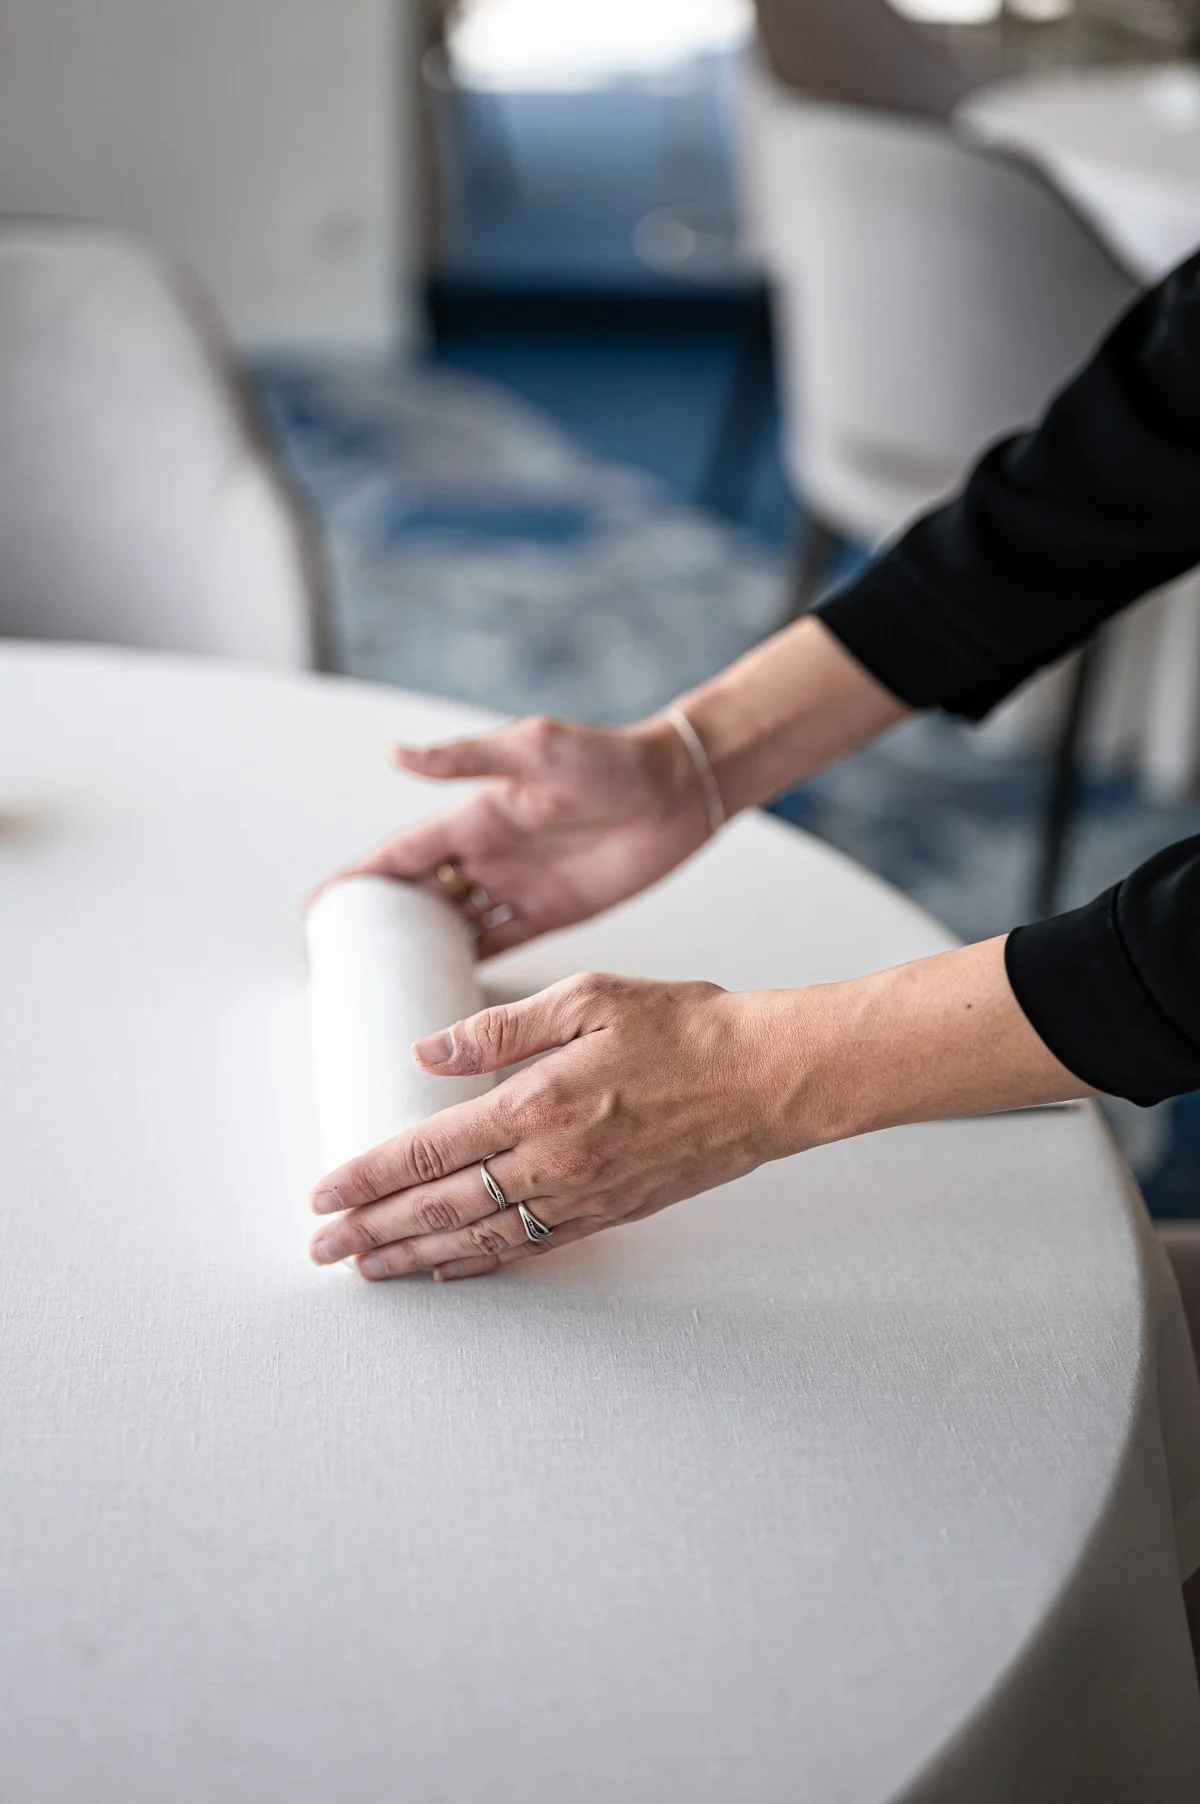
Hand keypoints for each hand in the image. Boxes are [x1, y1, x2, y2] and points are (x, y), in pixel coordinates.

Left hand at [307, 971, 808, 1280]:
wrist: (768, 1078)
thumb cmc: (686, 1027)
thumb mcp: (589, 997)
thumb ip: (499, 1028)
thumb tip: (425, 1053)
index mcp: (538, 1102)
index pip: (429, 1150)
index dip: (369, 1175)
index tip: (323, 1194)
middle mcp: (554, 1161)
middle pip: (442, 1207)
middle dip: (373, 1230)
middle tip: (323, 1249)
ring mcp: (584, 1195)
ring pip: (481, 1239)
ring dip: (417, 1257)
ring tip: (368, 1271)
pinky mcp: (612, 1211)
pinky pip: (531, 1247)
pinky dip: (481, 1263)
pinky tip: (449, 1269)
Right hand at [332, 715, 714, 958]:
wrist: (679, 790)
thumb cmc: (611, 759)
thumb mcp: (534, 749)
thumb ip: (467, 758)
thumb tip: (396, 755)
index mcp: (476, 816)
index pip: (403, 854)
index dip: (360, 879)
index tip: (319, 909)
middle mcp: (489, 853)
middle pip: (420, 895)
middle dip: (381, 923)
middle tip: (339, 962)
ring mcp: (519, 885)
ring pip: (454, 924)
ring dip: (420, 948)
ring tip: (380, 984)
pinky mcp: (553, 912)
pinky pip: (499, 943)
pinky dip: (470, 963)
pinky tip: (445, 988)